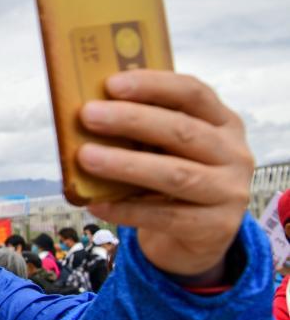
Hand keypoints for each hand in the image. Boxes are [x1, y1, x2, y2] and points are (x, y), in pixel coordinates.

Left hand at [77, 70, 253, 277]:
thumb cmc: (172, 175)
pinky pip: (164, 217)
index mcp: (223, 122)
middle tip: (87, 115)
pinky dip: (126, 209)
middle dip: (131, 120)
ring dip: (125, 165)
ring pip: (175, 175)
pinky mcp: (215, 226)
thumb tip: (88, 112)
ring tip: (85, 157)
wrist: (197, 235)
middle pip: (182, 131)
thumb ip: (142, 128)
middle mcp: (233, 153)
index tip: (110, 84)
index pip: (192, 93)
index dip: (152, 85)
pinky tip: (95, 202)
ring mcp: (228, 191)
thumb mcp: (167, 147)